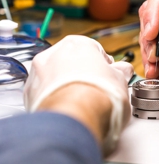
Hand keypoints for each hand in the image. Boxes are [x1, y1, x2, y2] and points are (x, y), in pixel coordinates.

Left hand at [24, 35, 133, 155]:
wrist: (76, 119)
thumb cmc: (99, 97)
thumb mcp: (121, 81)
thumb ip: (121, 72)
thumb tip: (123, 71)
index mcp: (79, 44)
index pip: (94, 51)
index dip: (104, 66)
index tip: (109, 77)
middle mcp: (54, 53)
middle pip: (72, 63)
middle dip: (83, 75)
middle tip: (95, 91)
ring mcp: (39, 73)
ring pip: (55, 77)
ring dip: (67, 87)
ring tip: (81, 104)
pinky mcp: (30, 94)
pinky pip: (45, 94)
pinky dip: (55, 99)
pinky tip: (68, 110)